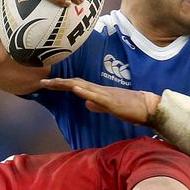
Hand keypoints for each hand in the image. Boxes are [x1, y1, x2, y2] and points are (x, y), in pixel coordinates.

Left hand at [40, 78, 160, 124]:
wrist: (147, 107)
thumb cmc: (131, 107)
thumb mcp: (110, 107)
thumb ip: (98, 104)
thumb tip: (86, 103)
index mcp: (98, 92)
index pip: (76, 85)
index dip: (61, 84)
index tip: (47, 84)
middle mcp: (99, 90)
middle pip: (75, 83)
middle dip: (58, 83)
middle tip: (42, 82)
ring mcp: (105, 94)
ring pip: (82, 86)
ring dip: (67, 84)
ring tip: (53, 82)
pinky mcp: (112, 100)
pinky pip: (96, 95)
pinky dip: (84, 91)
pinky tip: (75, 89)